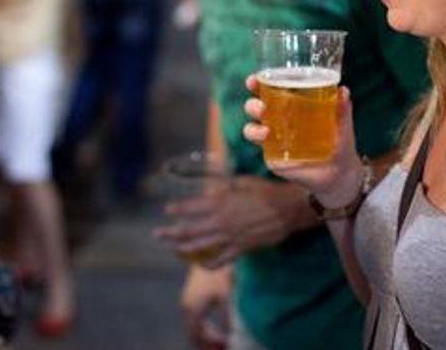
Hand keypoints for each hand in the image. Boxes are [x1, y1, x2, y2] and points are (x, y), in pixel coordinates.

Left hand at [155, 175, 313, 267]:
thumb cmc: (266, 191)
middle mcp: (221, 221)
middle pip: (190, 229)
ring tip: (172, 248)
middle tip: (157, 234)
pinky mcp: (241, 249)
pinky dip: (209, 263)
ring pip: (200, 246)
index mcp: (221, 202)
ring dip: (183, 248)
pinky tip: (201, 264)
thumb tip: (213, 189)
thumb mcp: (243, 182)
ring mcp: (230, 237)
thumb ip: (225, 188)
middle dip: (171, 232)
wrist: (288, 209)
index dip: (178, 209)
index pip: (192, 207)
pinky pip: (221, 259)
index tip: (167, 210)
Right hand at [181, 265, 230, 349]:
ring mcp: (187, 300)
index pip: (197, 338)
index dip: (210, 346)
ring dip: (208, 336)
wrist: (211, 250)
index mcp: (193, 310)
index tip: (227, 346)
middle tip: (225, 347)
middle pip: (194, 334)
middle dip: (208, 344)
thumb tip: (233, 337)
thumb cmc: (220, 273)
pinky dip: (206, 327)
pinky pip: (196, 319)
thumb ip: (229, 320)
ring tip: (224, 340)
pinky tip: (219, 328)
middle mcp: (186, 307)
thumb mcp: (228, 297)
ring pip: (195, 327)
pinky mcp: (192, 294)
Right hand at [242, 74, 364, 207]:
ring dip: (253, 126)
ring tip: (266, 129)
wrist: (341, 174)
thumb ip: (342, 109)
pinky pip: (261, 149)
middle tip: (262, 106)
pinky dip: (259, 141)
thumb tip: (344, 90)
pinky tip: (267, 138)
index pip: (270, 91)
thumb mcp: (343, 125)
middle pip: (255, 108)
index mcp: (291, 107)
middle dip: (252, 104)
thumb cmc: (340, 143)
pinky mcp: (274, 157)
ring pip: (252, 128)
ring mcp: (274, 140)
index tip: (254, 79)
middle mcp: (279, 121)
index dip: (257, 83)